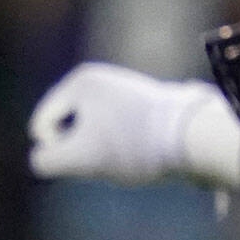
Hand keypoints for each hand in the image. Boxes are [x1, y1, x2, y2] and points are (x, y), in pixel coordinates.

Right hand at [28, 62, 239, 188]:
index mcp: (80, 81)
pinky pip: (115, 135)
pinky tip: (144, 154)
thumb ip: (46, 161)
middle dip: (83, 150)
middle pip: (69, 130)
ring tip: (131, 155)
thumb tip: (43, 159)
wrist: (197, 138)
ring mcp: (123, 91)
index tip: (94, 150)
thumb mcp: (78, 158)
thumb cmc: (133, 145)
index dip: (61, 150)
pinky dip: (123, 150)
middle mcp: (100, 78)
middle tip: (112, 155)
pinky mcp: (143, 107)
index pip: (42, 127)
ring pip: (93, 135)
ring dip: (103, 153)